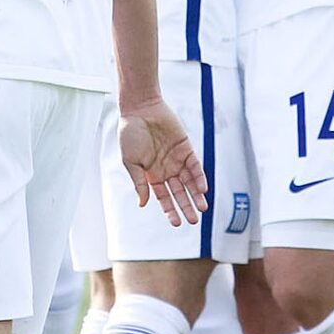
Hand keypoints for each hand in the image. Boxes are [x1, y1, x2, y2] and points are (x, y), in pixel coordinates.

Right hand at [118, 96, 206, 227]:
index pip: (164, 197)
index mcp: (152, 175)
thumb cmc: (130, 134)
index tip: (177, 223)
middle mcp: (166, 169)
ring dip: (196, 195)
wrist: (140, 109)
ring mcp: (177, 159)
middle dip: (186, 207)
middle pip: (179, 193)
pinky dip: (198, 177)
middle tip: (193, 221)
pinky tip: (202, 189)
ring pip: (189, 182)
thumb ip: (139, 182)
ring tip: (203, 209)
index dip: (170, 210)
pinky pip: (195, 166)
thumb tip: (143, 204)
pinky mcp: (186, 148)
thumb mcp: (130, 161)